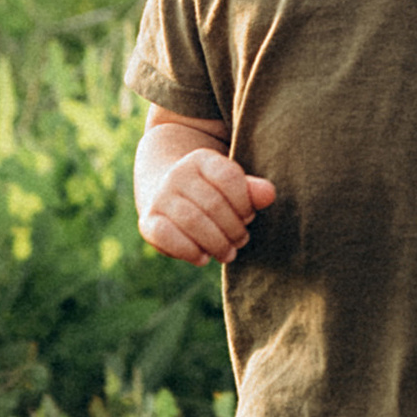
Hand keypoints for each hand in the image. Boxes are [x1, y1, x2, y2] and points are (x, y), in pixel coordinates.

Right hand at [137, 144, 275, 263]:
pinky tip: (202, 257)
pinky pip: (167, 237)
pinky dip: (189, 251)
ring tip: (227, 253)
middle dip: (233, 229)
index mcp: (201, 159)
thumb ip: (251, 190)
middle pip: (213, 204)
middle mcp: (177, 174)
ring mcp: (160, 198)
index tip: (247, 215)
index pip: (229, 178)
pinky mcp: (148, 222)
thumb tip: (268, 194)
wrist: (164, 190)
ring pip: (193, 222)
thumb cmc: (210, 192)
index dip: (244, 203)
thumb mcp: (231, 186)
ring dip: (216, 244)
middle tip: (240, 240)